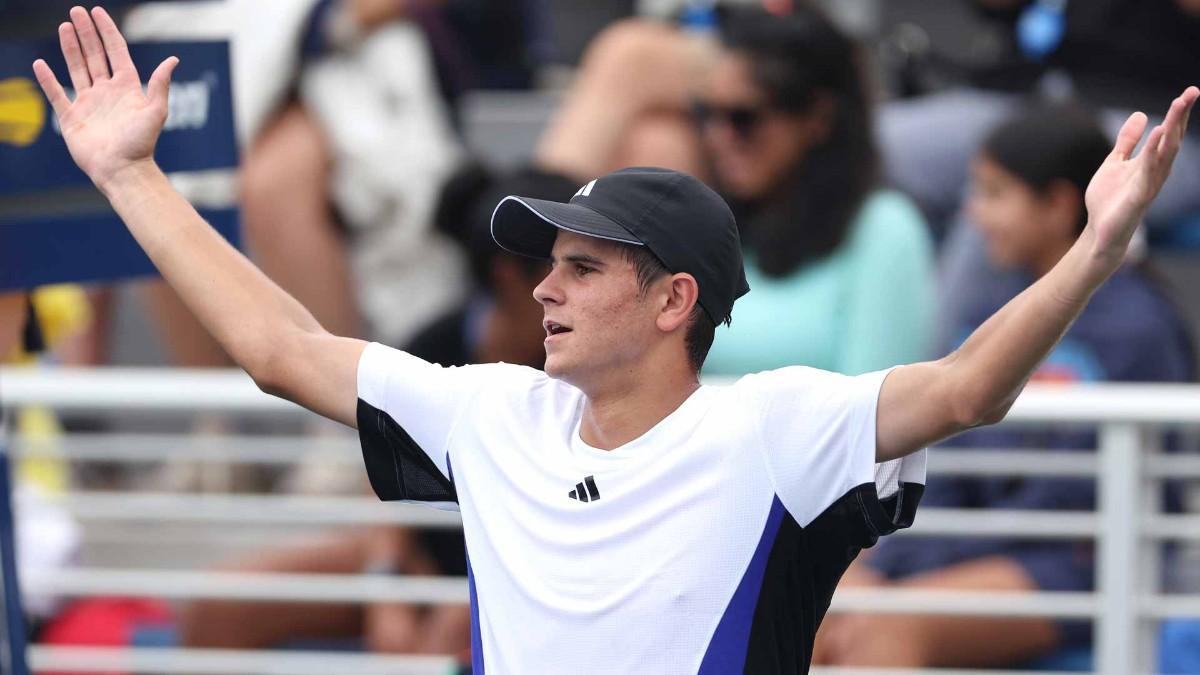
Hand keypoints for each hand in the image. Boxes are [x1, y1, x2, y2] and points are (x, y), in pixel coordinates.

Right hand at [31, 6, 178, 191]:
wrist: (122, 169)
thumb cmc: (141, 143)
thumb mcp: (156, 111)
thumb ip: (160, 84)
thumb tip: (173, 59)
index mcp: (127, 88)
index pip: (116, 52)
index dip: (107, 31)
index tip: (97, 12)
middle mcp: (107, 92)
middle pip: (95, 56)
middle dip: (86, 34)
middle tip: (76, 12)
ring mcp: (89, 103)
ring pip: (77, 69)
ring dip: (70, 48)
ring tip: (64, 27)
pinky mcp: (72, 117)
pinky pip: (57, 94)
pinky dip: (48, 80)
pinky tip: (41, 64)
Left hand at [1084, 86, 1197, 261]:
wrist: (1098, 231)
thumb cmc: (1109, 200)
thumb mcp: (1115, 162)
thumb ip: (1127, 141)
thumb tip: (1141, 114)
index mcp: (1151, 161)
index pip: (1169, 133)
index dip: (1178, 113)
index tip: (1189, 92)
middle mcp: (1156, 170)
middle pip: (1173, 138)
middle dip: (1181, 115)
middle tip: (1191, 92)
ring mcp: (1150, 183)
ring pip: (1166, 152)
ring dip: (1173, 129)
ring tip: (1178, 105)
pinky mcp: (1140, 196)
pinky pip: (1150, 171)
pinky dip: (1155, 152)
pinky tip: (1159, 134)